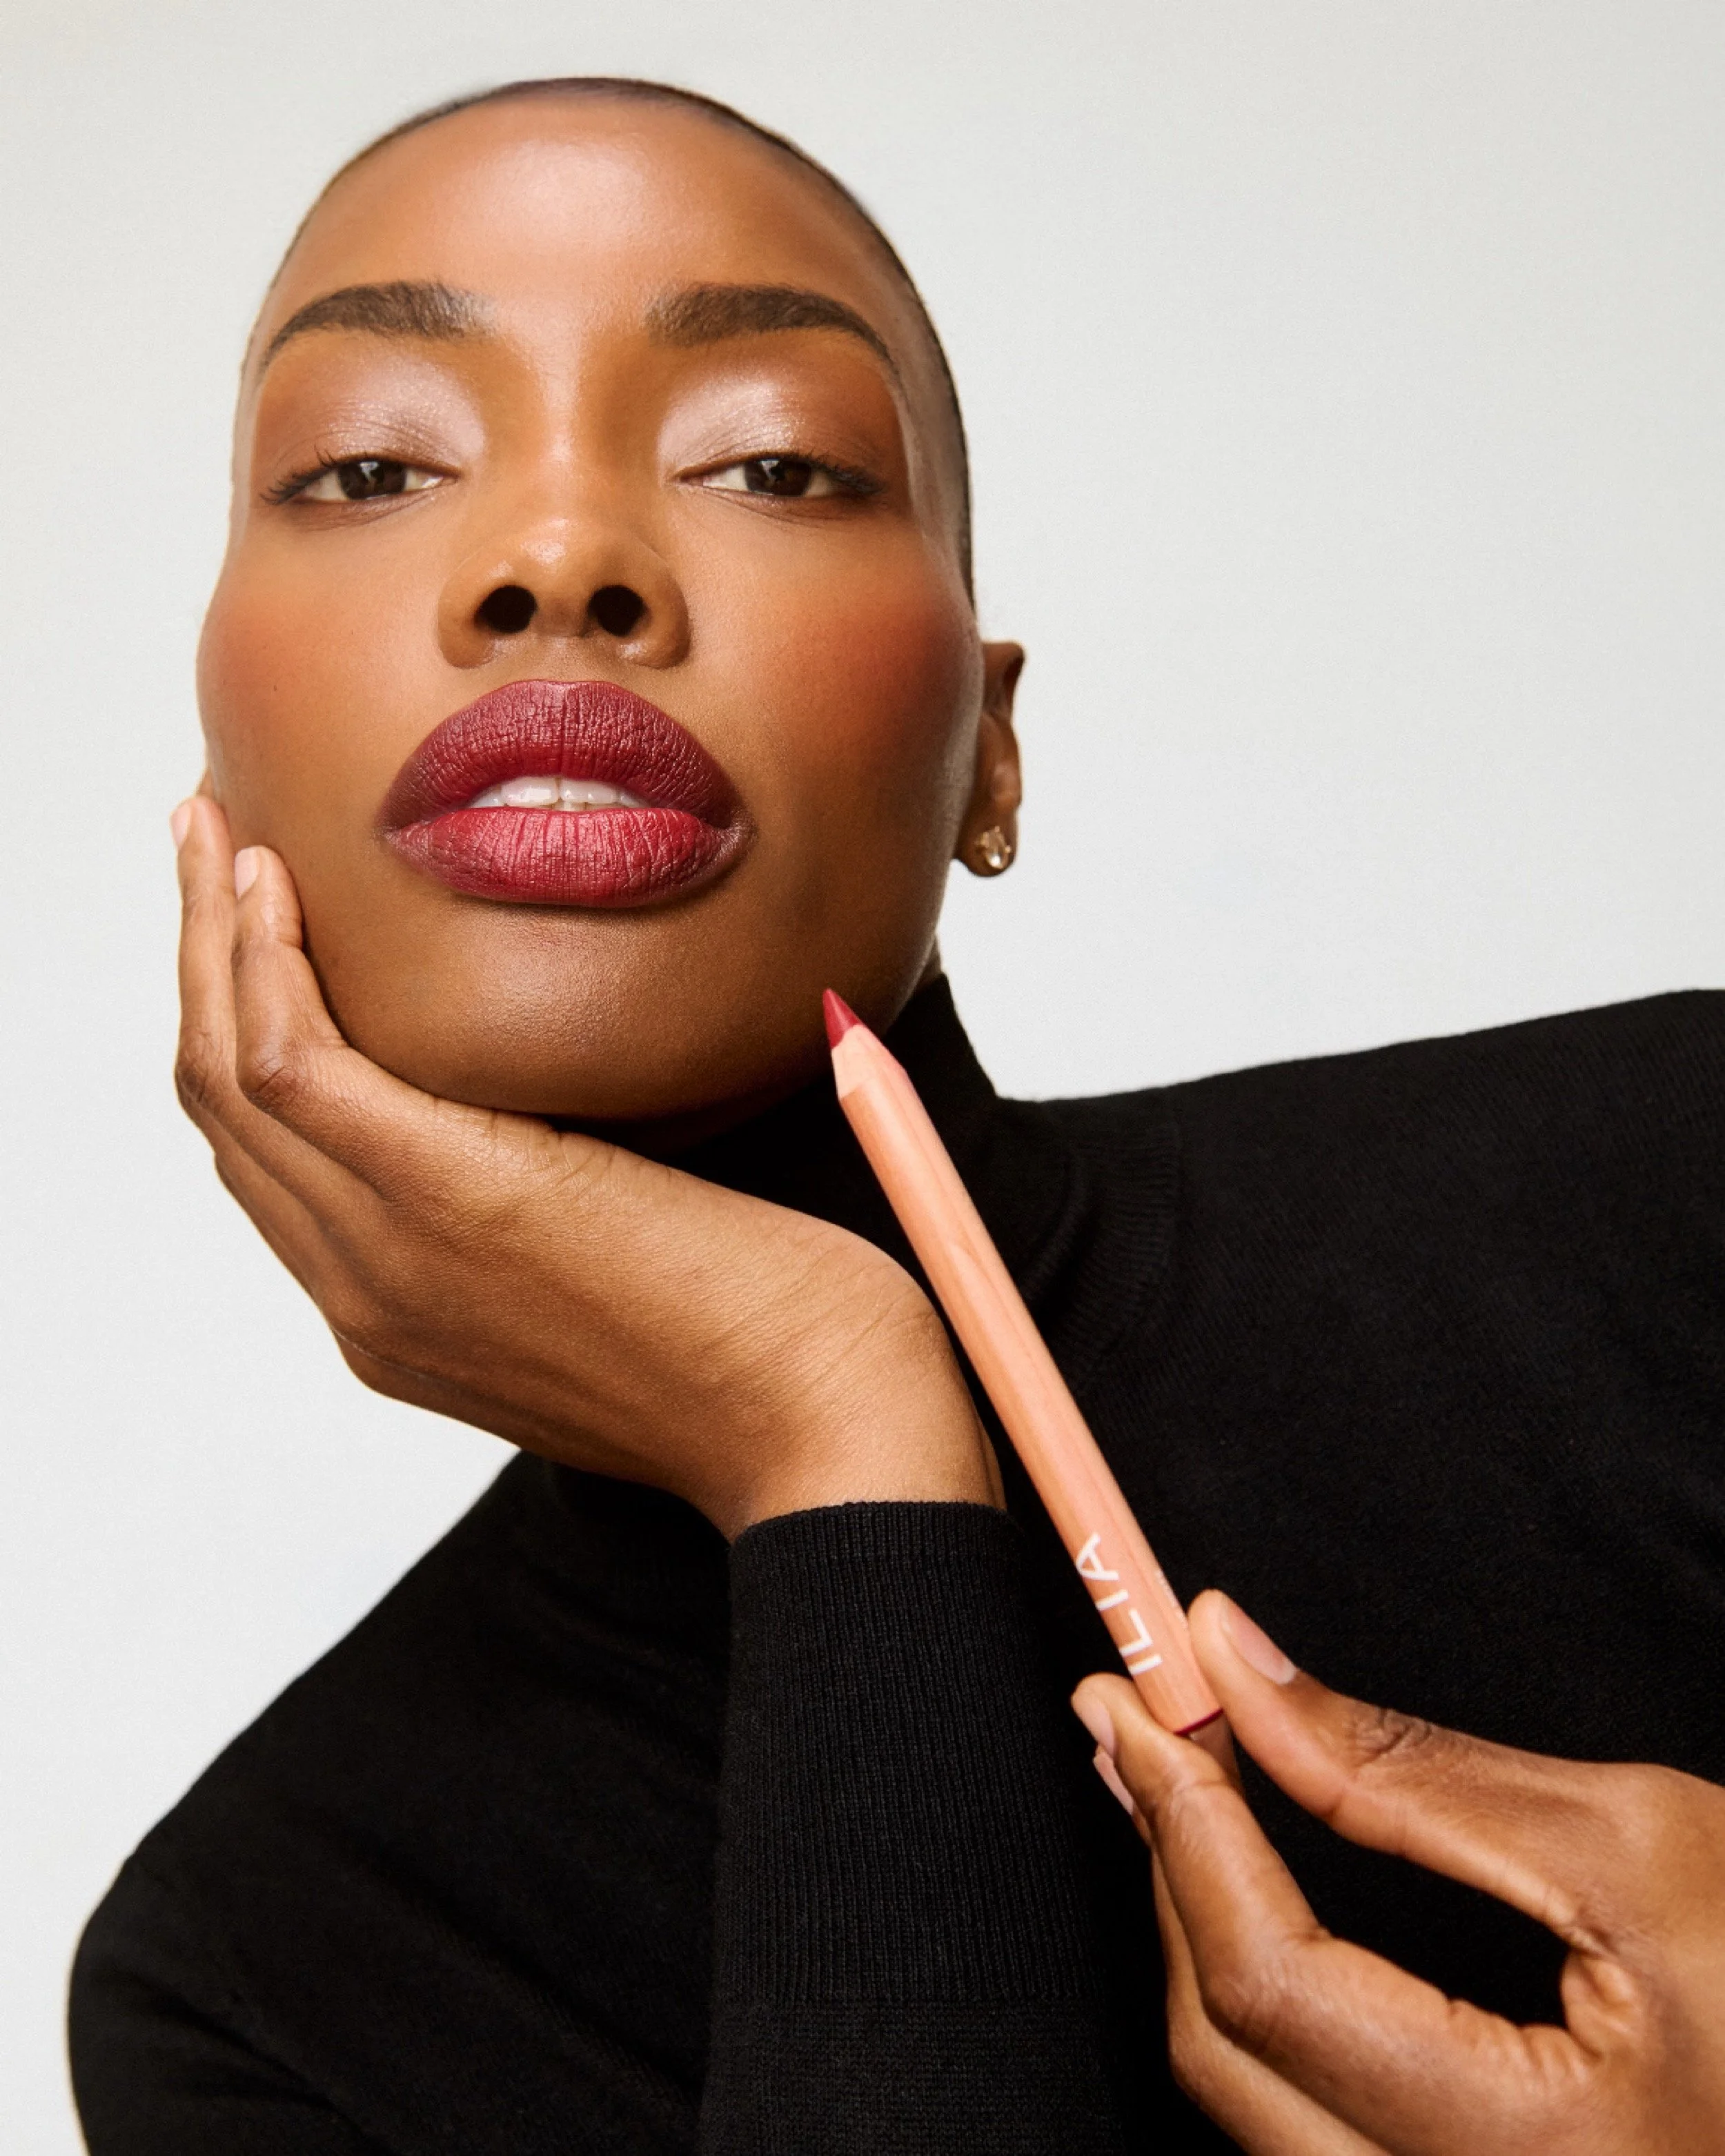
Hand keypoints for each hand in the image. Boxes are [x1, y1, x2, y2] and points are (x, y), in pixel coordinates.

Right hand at [171, 798, 998, 1536]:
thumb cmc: (780, 1336)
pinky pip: (296, 1067)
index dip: (244, 1030)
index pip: (278, 1161)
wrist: (832, 1428)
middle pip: (227, 1110)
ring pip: (232, 1075)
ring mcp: (394, 1256)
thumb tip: (585, 1103)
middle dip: (198, 964)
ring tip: (210, 826)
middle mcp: (370, 1293)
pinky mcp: (449, 1198)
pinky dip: (263, 968)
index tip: (255, 922)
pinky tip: (275, 888)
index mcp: (410, 1311)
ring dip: (208, 938)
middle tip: (203, 841)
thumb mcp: (638, 1267)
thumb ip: (569, 1203)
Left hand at [1073, 1593, 1724, 2154]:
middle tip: (1131, 1724)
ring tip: (1176, 1793)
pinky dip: (1252, 2007)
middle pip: (1228, 2058)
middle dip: (1167, 1868)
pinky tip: (1242, 1904)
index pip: (1275, 1984)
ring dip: (1194, 1932)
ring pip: (1250, 2107)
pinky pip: (1303, 2129)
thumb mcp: (1631, 1846)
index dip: (1188, 1821)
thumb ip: (1406, 1770)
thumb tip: (1236, 1661)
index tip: (1137, 1698)